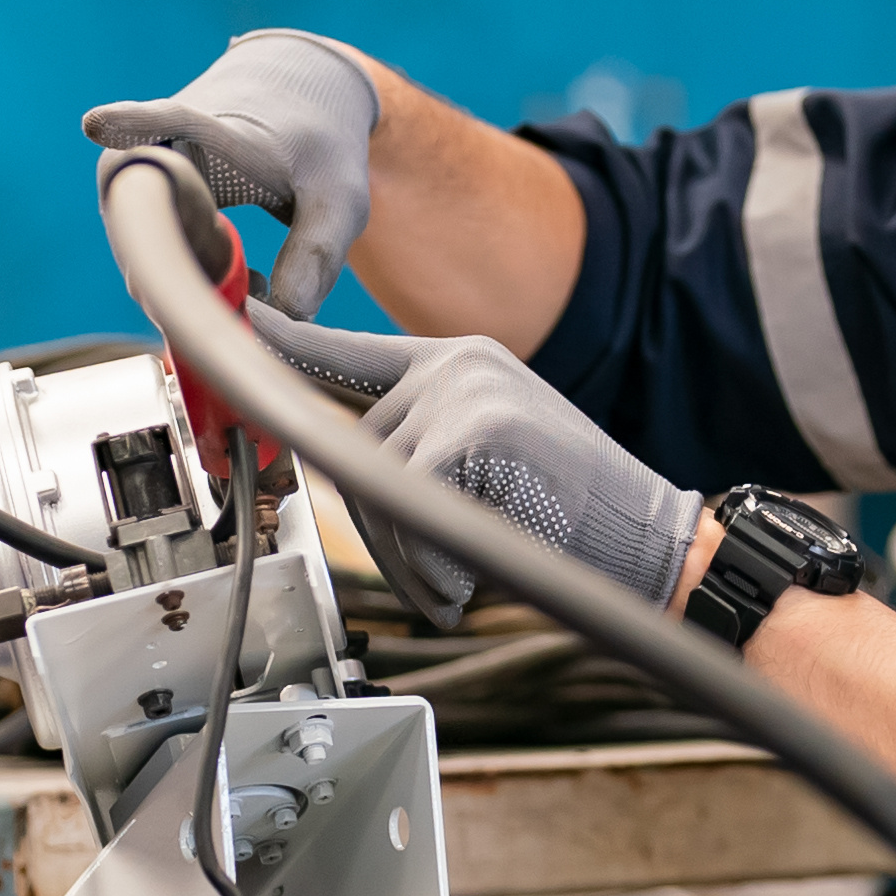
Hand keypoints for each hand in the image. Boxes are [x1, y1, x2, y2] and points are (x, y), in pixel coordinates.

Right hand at [82, 32, 379, 311]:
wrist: (294, 106)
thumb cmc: (316, 147)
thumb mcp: (340, 197)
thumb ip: (318, 253)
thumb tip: (288, 315)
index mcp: (218, 130)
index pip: (170, 123)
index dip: (133, 127)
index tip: (97, 124)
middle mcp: (164, 144)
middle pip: (140, 214)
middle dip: (184, 268)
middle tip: (245, 290)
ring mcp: (144, 174)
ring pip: (141, 244)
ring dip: (192, 277)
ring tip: (254, 278)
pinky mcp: (141, 202)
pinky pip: (149, 250)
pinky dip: (190, 276)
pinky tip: (242, 280)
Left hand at [245, 306, 703, 631]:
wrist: (652, 543)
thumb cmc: (571, 515)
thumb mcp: (488, 454)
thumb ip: (419, 439)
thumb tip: (326, 456)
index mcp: (459, 360)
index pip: (352, 352)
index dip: (289, 344)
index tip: (242, 323)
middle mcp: (455, 364)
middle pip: (354, 451)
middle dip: (382, 527)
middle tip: (441, 568)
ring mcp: (464, 392)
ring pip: (377, 492)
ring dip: (410, 556)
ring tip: (469, 570)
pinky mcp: (472, 433)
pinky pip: (408, 516)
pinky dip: (434, 568)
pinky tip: (481, 572)